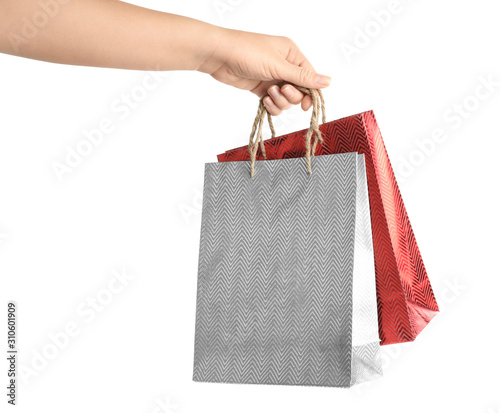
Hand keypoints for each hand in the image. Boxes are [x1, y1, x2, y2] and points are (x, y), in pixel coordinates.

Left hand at [198, 28, 330, 114]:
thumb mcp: (278, 65)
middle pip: (299, 90)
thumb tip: (327, 81)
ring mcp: (272, 78)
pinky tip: (264, 100)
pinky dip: (271, 106)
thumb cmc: (247, 52)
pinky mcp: (260, 88)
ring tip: (268, 93)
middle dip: (291, 96)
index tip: (306, 105)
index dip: (310, 92)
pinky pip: (274, 103)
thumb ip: (302, 77)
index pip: (310, 76)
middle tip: (280, 91)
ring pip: (286, 100)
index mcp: (291, 54)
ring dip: (279, 101)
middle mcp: (284, 65)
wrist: (219, 56)